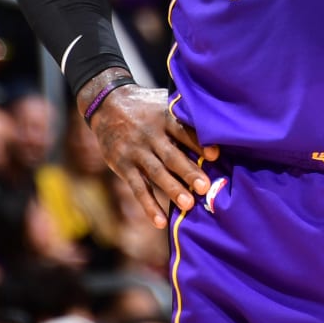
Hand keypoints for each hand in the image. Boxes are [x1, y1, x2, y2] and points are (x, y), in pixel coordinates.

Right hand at [88, 83, 217, 228]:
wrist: (106, 103)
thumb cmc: (145, 105)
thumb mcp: (162, 101)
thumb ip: (184, 113)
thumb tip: (217, 124)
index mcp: (163, 117)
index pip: (182, 130)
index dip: (198, 142)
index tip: (216, 154)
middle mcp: (149, 135)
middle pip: (171, 155)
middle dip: (188, 171)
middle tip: (205, 187)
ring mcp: (135, 151)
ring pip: (155, 173)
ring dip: (172, 190)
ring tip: (188, 205)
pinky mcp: (122, 165)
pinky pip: (137, 188)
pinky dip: (148, 205)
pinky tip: (160, 221)